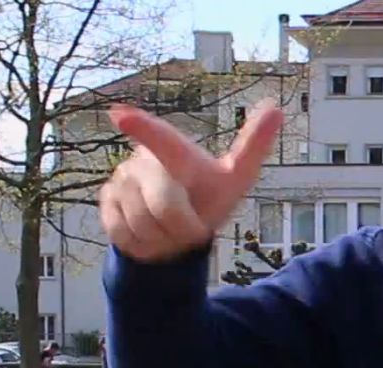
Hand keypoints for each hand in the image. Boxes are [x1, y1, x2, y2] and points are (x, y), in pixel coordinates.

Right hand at [99, 101, 284, 261]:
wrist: (181, 230)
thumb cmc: (210, 197)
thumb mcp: (238, 176)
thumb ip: (254, 145)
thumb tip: (276, 107)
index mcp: (176, 151)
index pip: (160, 139)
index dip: (141, 128)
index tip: (120, 116)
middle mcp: (143, 159)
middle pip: (164, 205)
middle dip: (184, 227)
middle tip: (193, 230)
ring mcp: (121, 179)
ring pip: (141, 224)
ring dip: (164, 239)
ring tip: (171, 230)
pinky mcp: (106, 202)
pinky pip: (123, 233)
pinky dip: (143, 245)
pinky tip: (151, 234)